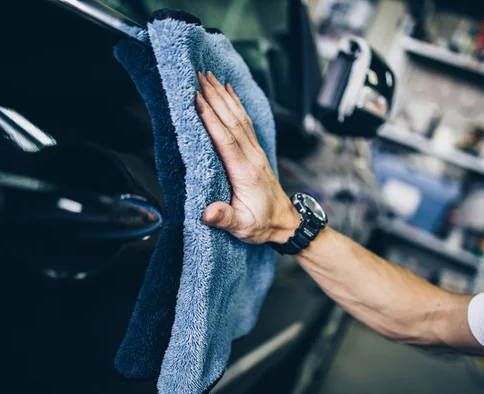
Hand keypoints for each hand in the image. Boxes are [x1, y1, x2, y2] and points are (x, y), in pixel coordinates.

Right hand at [195, 71, 299, 243]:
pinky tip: (228, 90)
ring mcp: (255, 152)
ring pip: (239, 117)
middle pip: (232, 121)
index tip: (197, 99)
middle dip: (215, 97)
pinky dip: (236, 103)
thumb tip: (208, 213)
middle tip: (198, 76)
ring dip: (223, 95)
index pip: (226, 140)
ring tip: (209, 76)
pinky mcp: (256, 151)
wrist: (286, 222)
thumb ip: (225, 218)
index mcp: (245, 173)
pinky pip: (245, 121)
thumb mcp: (243, 227)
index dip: (211, 119)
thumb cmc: (262, 224)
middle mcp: (252, 157)